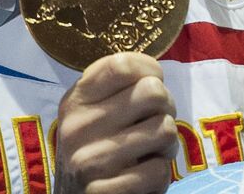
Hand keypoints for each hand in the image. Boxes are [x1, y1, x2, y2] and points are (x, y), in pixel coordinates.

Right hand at [54, 52, 179, 193]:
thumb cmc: (96, 152)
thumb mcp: (93, 115)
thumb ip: (116, 90)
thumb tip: (154, 72)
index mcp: (74, 101)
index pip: (122, 65)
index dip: (150, 70)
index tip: (152, 83)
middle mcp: (76, 128)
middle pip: (153, 91)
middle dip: (166, 107)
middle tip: (156, 122)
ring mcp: (88, 162)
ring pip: (164, 129)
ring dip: (168, 143)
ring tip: (153, 151)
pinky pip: (159, 171)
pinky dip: (160, 175)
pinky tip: (143, 177)